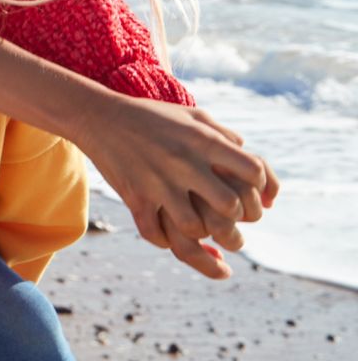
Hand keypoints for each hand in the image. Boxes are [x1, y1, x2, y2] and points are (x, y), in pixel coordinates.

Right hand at [74, 95, 278, 278]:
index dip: (261, 187)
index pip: (252, 171)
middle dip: (237, 221)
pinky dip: (165, 243)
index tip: (253, 195)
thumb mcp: (193, 116)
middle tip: (235, 229)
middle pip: (228, 206)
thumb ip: (226, 137)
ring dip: (205, 239)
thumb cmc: (152, 116)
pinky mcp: (134, 197)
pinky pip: (154, 233)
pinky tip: (172, 243)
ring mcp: (157, 183)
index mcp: (202, 140)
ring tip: (212, 244)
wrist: (99, 116)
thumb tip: (258, 173)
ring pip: (194, 227)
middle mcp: (183, 162)